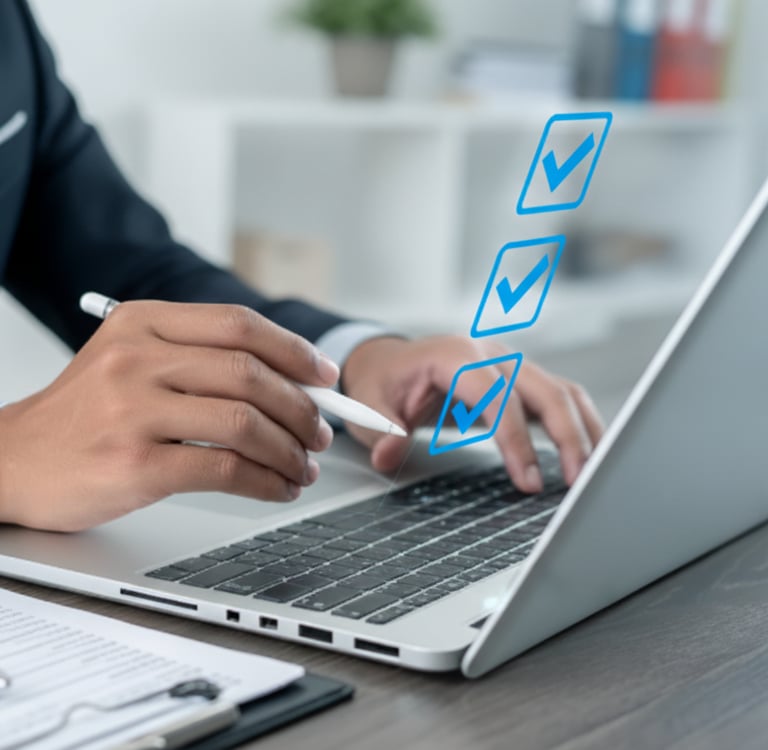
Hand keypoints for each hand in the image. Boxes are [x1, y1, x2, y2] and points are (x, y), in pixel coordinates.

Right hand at [0, 302, 337, 531]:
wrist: (13, 462)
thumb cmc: (84, 414)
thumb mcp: (130, 362)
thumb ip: (199, 360)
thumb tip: (287, 381)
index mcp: (143, 325)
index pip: (239, 325)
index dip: (293, 350)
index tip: (324, 376)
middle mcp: (137, 359)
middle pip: (251, 375)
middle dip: (301, 409)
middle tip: (321, 433)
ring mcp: (134, 411)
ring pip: (245, 424)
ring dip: (289, 450)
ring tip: (304, 467)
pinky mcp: (135, 464)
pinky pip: (224, 470)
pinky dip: (265, 482)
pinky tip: (277, 488)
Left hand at [341, 336, 603, 492]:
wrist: (389, 362)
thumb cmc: (383, 383)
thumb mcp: (370, 406)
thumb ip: (382, 430)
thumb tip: (388, 454)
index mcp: (454, 355)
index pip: (498, 396)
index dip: (516, 439)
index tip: (529, 480)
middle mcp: (489, 354)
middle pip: (544, 388)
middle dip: (567, 435)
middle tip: (578, 482)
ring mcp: (508, 363)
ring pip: (560, 391)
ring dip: (583, 430)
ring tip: (596, 472)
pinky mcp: (517, 379)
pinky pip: (558, 397)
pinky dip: (578, 424)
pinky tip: (589, 454)